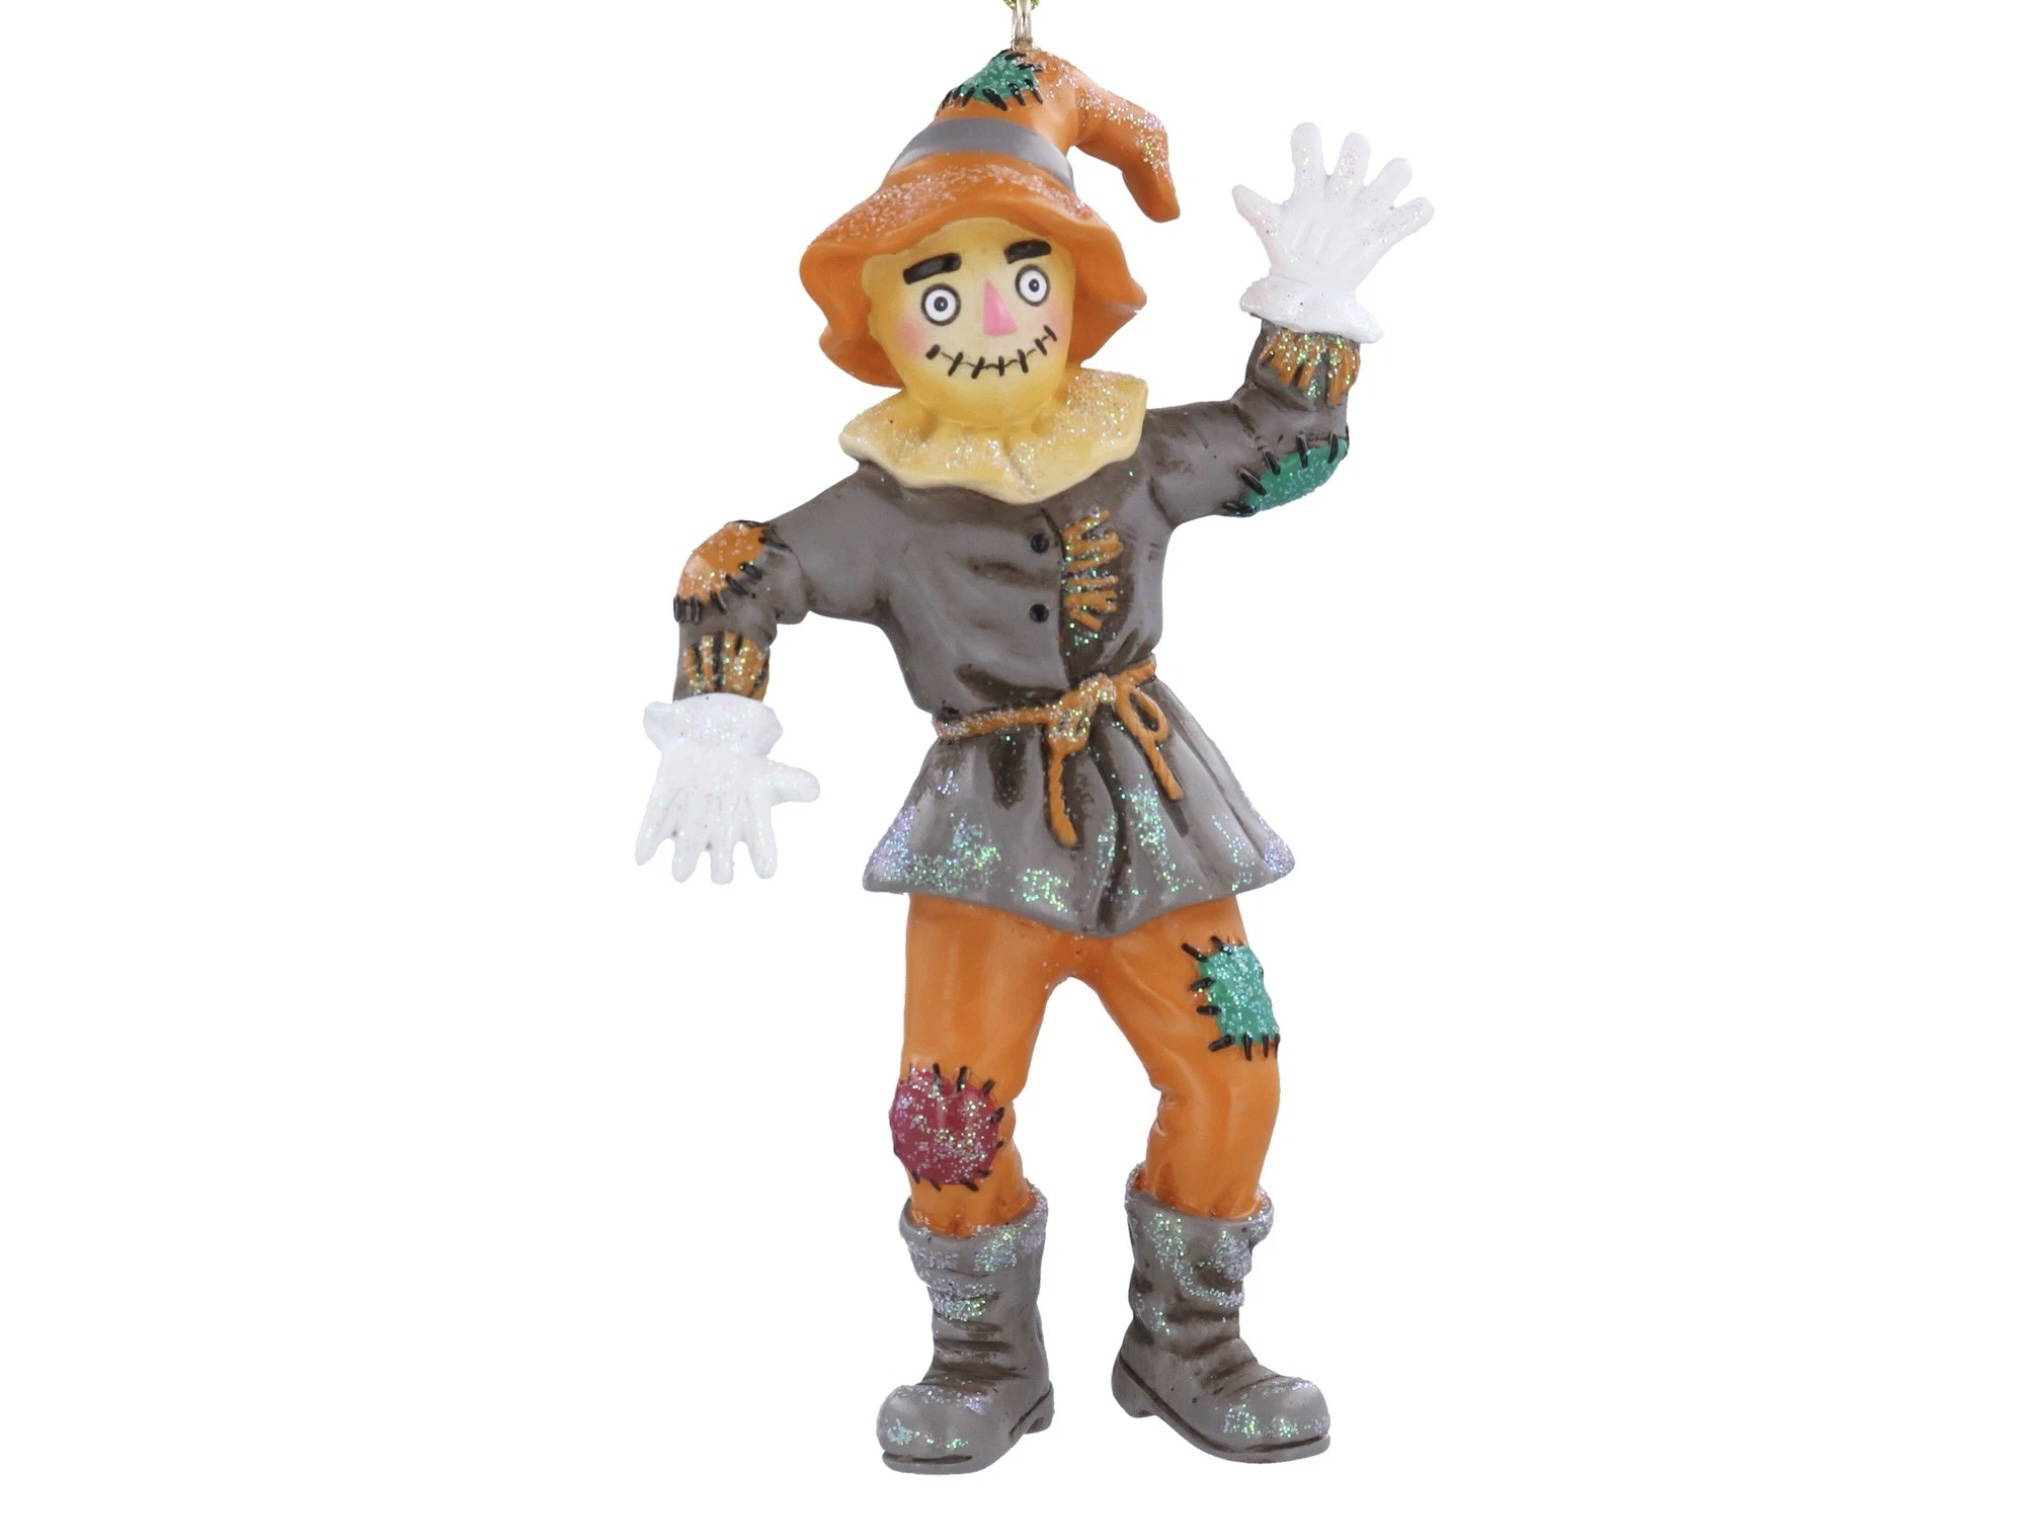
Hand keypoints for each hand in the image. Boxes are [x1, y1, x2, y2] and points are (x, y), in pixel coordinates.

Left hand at [634, 694, 818, 882]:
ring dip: (684, 860)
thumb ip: (796, 782)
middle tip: (722, 871)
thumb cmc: (747, 770)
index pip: (762, 851)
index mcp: (749, 829)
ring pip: (685, 855)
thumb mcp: (774, 773)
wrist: (711, 746)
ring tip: (681, 870)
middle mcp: (719, 836)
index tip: (766, 869)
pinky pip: (652, 832)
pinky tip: (642, 856)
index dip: (763, 859)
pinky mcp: (662, 814)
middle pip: (721, 867)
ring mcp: (689, 828)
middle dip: (720, 869)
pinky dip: (647, 844)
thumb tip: (814, 789)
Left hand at [1235, 124, 1432, 341]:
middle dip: (1354, 154)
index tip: (1304, 151)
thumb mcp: (1273, 231)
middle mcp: (1341, 189)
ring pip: (1398, 171)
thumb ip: (1257, 211)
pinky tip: (1407, 218)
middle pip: (1358, 147)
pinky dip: (1418, 213)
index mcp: (1311, 185)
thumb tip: (1237, 190)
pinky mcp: (1383, 233)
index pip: (1310, 144)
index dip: (1308, 140)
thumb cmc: (1290, 254)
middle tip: (1343, 184)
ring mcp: (1365, 209)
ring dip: (1394, 177)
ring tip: (1376, 204)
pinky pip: (1415, 214)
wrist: (1308, 292)